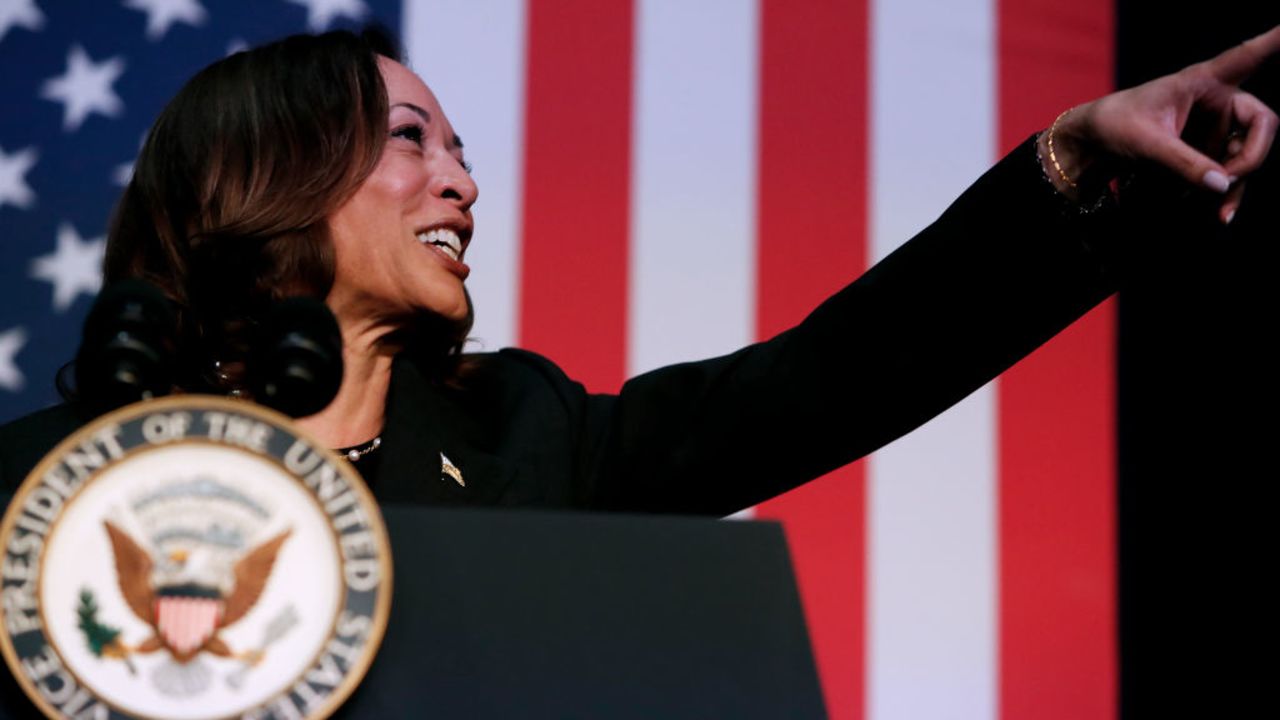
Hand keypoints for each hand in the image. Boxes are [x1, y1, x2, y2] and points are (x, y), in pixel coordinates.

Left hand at [1042, 25, 1279, 222]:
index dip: (1273, 42)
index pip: (1247, 57)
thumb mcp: (1147, 144)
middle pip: (1261, 123)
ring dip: (1237, 182)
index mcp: (1203, 80)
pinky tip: (1221, 214)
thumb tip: (1224, 184)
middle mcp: (1217, 101)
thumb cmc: (1115, 126)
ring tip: (1218, 211)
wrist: (1094, 145)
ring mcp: (1216, 128)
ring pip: (1246, 155)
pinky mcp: (1208, 152)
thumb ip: (1184, 163)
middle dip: (1250, 157)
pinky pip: (1229, 172)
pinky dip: (1226, 192)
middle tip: (1227, 182)